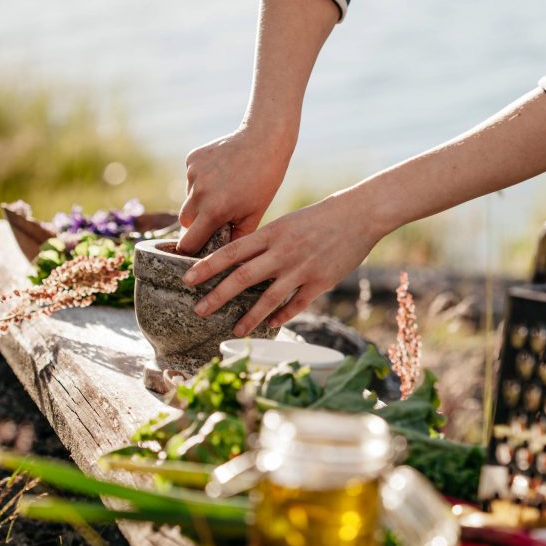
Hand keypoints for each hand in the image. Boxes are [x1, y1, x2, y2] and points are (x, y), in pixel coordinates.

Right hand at [177, 126, 293, 254]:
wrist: (264, 142)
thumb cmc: (264, 182)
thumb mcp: (254, 215)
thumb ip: (236, 239)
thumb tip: (222, 258)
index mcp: (214, 211)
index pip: (188, 243)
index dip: (191, 251)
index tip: (195, 254)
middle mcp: (199, 193)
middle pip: (185, 221)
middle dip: (197, 225)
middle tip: (217, 220)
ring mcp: (193, 173)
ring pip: (189, 197)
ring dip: (201, 200)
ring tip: (226, 191)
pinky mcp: (192, 158)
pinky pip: (192, 178)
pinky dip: (202, 181)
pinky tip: (222, 174)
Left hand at [182, 195, 381, 335]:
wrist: (359, 215)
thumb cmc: (321, 218)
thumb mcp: (287, 223)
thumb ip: (266, 242)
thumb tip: (242, 261)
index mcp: (272, 233)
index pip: (231, 251)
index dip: (207, 266)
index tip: (187, 279)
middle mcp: (283, 252)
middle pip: (243, 277)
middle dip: (218, 296)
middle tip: (199, 310)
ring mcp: (301, 268)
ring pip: (268, 297)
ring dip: (249, 317)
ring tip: (235, 330)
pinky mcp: (321, 282)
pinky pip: (296, 304)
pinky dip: (281, 316)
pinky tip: (270, 325)